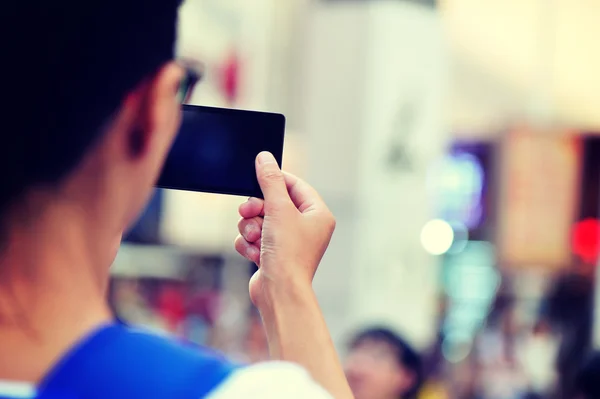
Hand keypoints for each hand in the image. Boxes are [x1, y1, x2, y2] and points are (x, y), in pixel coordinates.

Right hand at [234, 152, 334, 308]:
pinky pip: (254, 237)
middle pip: (273, 202)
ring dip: (250, 227)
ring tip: (253, 237)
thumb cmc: (288, 253)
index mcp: (318, 214)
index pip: (295, 185)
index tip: (257, 175)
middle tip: (248, 211)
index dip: (275, 180)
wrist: (279, 293)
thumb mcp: (279, 209)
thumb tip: (265, 158)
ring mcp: (289, 242)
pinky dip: (249, 243)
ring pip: (260, 220)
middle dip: (257, 208)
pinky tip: (253, 253)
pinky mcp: (273, 254)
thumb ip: (270, 181)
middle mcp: (306, 227)